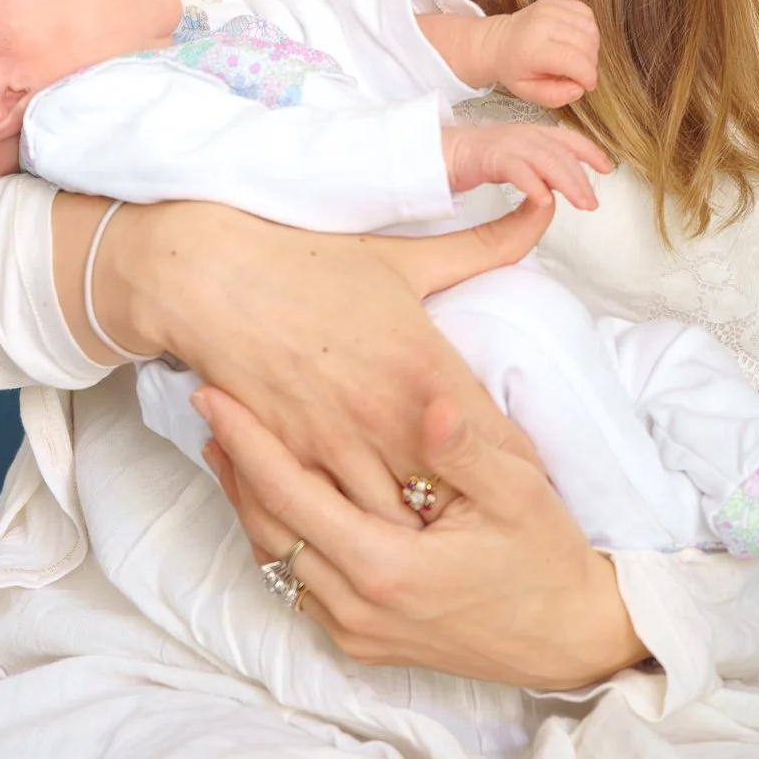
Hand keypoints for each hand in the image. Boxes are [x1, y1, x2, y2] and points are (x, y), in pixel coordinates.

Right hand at [76, 192, 556, 522]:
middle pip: (452, 496)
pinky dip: (357, 531)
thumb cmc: (312, 262)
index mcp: (426, 365)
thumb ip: (482, 245)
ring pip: (396, 524)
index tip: (531, 481)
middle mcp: (388, 416)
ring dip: (418, 535)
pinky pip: (335, 521)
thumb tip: (544, 211)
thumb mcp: (404, 257)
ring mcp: (337, 446)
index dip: (520, 468)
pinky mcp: (293, 463)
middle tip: (493, 527)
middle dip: (473, 514)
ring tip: (441, 546)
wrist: (214, 278)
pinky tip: (373, 536)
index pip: (498, 441)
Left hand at [196, 385, 648, 689]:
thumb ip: (467, 448)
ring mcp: (358, 631)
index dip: (247, 442)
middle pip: (267, 528)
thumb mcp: (518, 491)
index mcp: (387, 568)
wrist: (568, 635)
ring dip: (247, 500)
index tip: (214, 394)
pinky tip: (273, 498)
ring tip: (226, 442)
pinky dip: (277, 535)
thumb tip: (432, 405)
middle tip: (208, 403)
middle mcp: (359, 608)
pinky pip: (299, 584)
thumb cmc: (545, 554)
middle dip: (233, 465)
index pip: (291, 496)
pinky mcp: (364, 641)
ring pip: (276, 560)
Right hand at [442, 121, 611, 210]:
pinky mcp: (489, 156)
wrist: (442, 152)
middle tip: (592, 203)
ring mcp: (507, 143)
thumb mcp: (517, 159)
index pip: (568, 139)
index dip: (590, 152)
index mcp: (532, 133)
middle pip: (561, 154)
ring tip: (581, 204)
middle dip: (581, 178)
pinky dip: (533, 184)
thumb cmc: (479, 158)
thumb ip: (540, 168)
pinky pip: (516, 168)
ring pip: (546, 160)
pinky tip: (544, 200)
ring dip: (568, 183)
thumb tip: (559, 188)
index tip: (607, 168)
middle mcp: (524, 134)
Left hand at [484, 0, 600, 106]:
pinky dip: (588, 29)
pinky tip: (576, 40)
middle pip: (586, 44)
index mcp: (532, 49)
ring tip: (579, 57)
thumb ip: (555, 96)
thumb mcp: (528, 92)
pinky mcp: (555, 1)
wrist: (498, 41)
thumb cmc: (513, 69)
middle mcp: (541, 24)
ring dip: (592, 46)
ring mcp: (549, 9)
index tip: (588, 85)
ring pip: (590, 28)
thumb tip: (579, 88)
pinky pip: (586, 13)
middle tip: (580, 72)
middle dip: (590, 63)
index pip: (573, 60)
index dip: (588, 76)